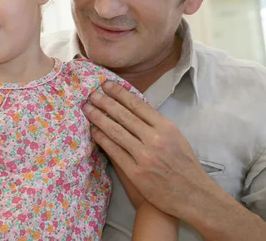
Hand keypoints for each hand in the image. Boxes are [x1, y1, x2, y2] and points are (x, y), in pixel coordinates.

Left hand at [82, 81, 216, 218]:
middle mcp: (155, 139)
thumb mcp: (176, 137)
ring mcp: (144, 156)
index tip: (106, 85)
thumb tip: (132, 108)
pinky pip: (113, 151)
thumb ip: (155, 124)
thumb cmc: (183, 165)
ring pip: (115, 131)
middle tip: (91, 94)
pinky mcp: (135, 172)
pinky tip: (93, 131)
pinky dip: (101, 139)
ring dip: (98, 118)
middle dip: (104, 102)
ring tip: (87, 108)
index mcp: (166, 127)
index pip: (137, 105)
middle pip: (123, 115)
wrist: (192, 195)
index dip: (119, 93)